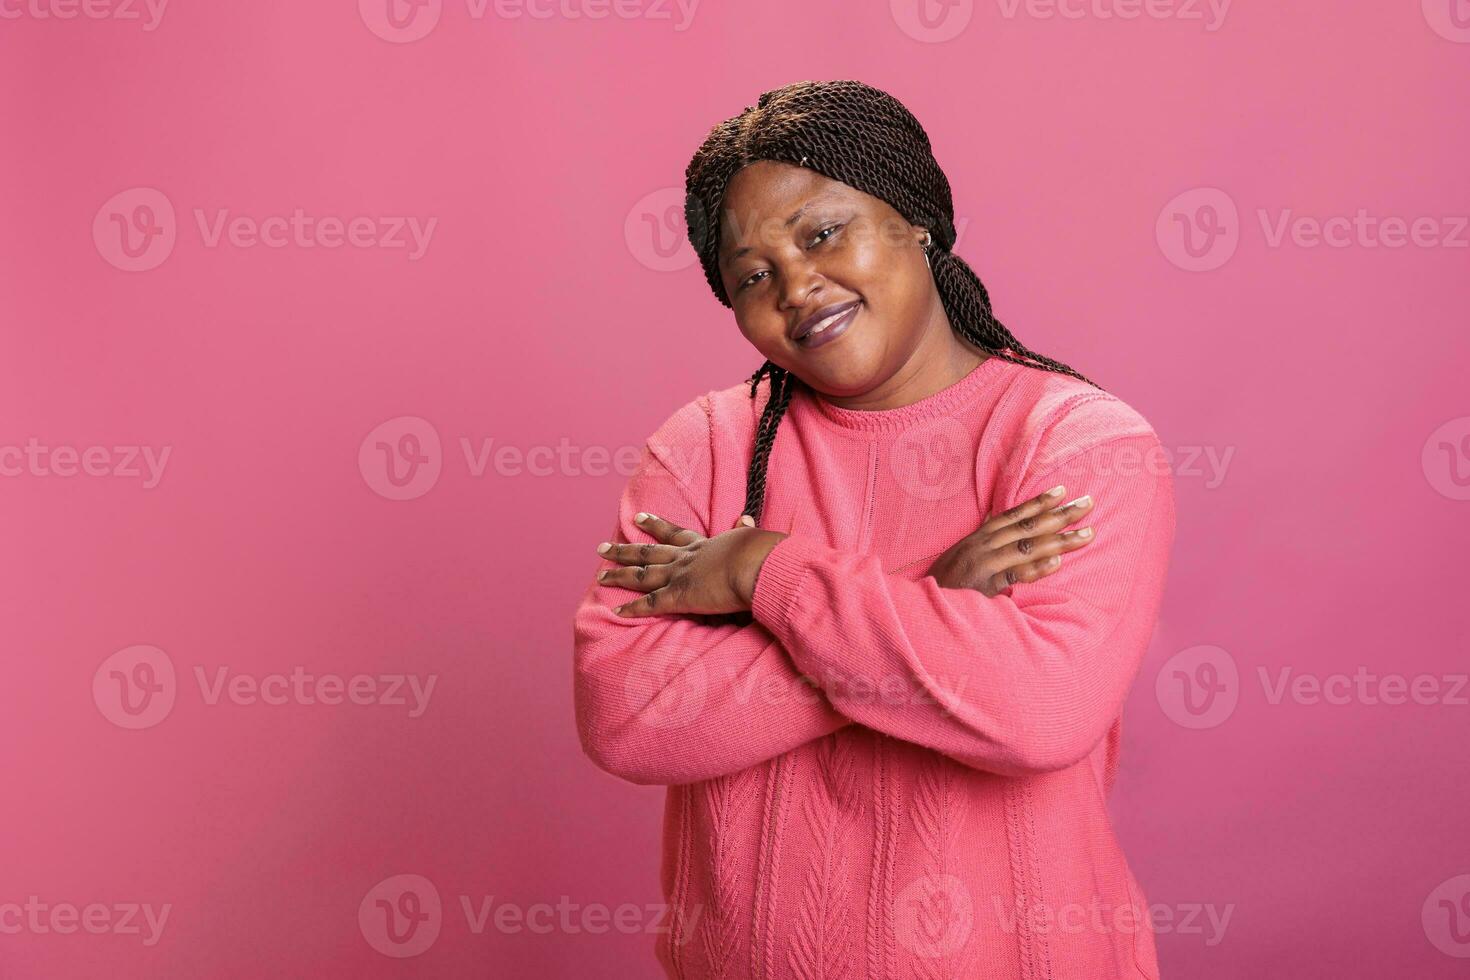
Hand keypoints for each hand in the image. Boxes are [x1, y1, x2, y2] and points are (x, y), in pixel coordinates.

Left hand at [597, 513, 786, 617]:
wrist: (756, 564)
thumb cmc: (760, 555)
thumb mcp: (752, 540)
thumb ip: (745, 533)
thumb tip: (746, 520)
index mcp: (705, 545)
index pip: (675, 534)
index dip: (656, 526)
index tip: (639, 518)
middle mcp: (687, 558)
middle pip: (649, 553)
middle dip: (625, 550)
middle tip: (602, 547)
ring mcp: (680, 576)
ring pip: (642, 575)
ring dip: (620, 575)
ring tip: (600, 575)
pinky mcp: (680, 596)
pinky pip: (651, 604)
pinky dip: (633, 607)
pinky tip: (616, 609)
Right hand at [927, 486, 1096, 595]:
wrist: (921, 608)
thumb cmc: (944, 584)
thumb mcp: (959, 556)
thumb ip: (982, 541)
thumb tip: (997, 522)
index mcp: (978, 538)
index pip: (1014, 515)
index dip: (1039, 502)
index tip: (1063, 491)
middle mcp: (982, 546)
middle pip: (1028, 526)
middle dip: (1061, 514)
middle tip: (1088, 503)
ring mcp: (984, 565)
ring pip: (1028, 547)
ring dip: (1060, 540)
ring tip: (1087, 534)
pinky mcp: (984, 587)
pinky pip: (1015, 574)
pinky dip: (1036, 567)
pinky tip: (1057, 562)